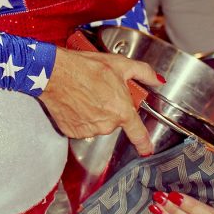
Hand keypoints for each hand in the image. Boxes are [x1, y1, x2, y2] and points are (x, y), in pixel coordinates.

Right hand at [40, 46, 163, 155]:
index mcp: (121, 111)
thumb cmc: (84, 67)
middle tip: (101, 91)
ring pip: (98, 124)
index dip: (144, 143)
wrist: (54, 73)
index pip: (138, 133)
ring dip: (95, 113)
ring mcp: (88, 130)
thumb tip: (158, 80)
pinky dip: (80, 117)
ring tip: (86, 94)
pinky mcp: (72, 132)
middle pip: (115, 121)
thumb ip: (144, 73)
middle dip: (111, 108)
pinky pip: (82, 127)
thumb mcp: (120, 64)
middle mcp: (106, 125)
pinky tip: (76, 103)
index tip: (147, 149)